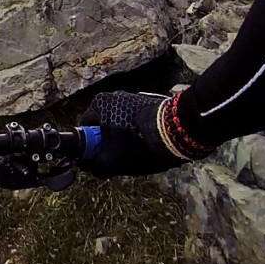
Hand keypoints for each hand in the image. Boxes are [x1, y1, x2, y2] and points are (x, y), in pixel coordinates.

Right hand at [78, 91, 195, 178]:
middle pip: (104, 126)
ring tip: (138, 152)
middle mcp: (114, 96)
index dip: (92, 146)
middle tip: (120, 157)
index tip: (102, 157)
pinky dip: (139, 132)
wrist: (178, 132)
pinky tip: (149, 144)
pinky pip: (136, 121)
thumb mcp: (112, 162)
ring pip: (121, 124)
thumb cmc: (139, 143)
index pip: (85, 129)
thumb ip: (96, 166)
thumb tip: (91, 167)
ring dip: (126, 138)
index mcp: (99, 104)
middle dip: (110, 142)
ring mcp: (133, 97)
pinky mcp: (150, 102)